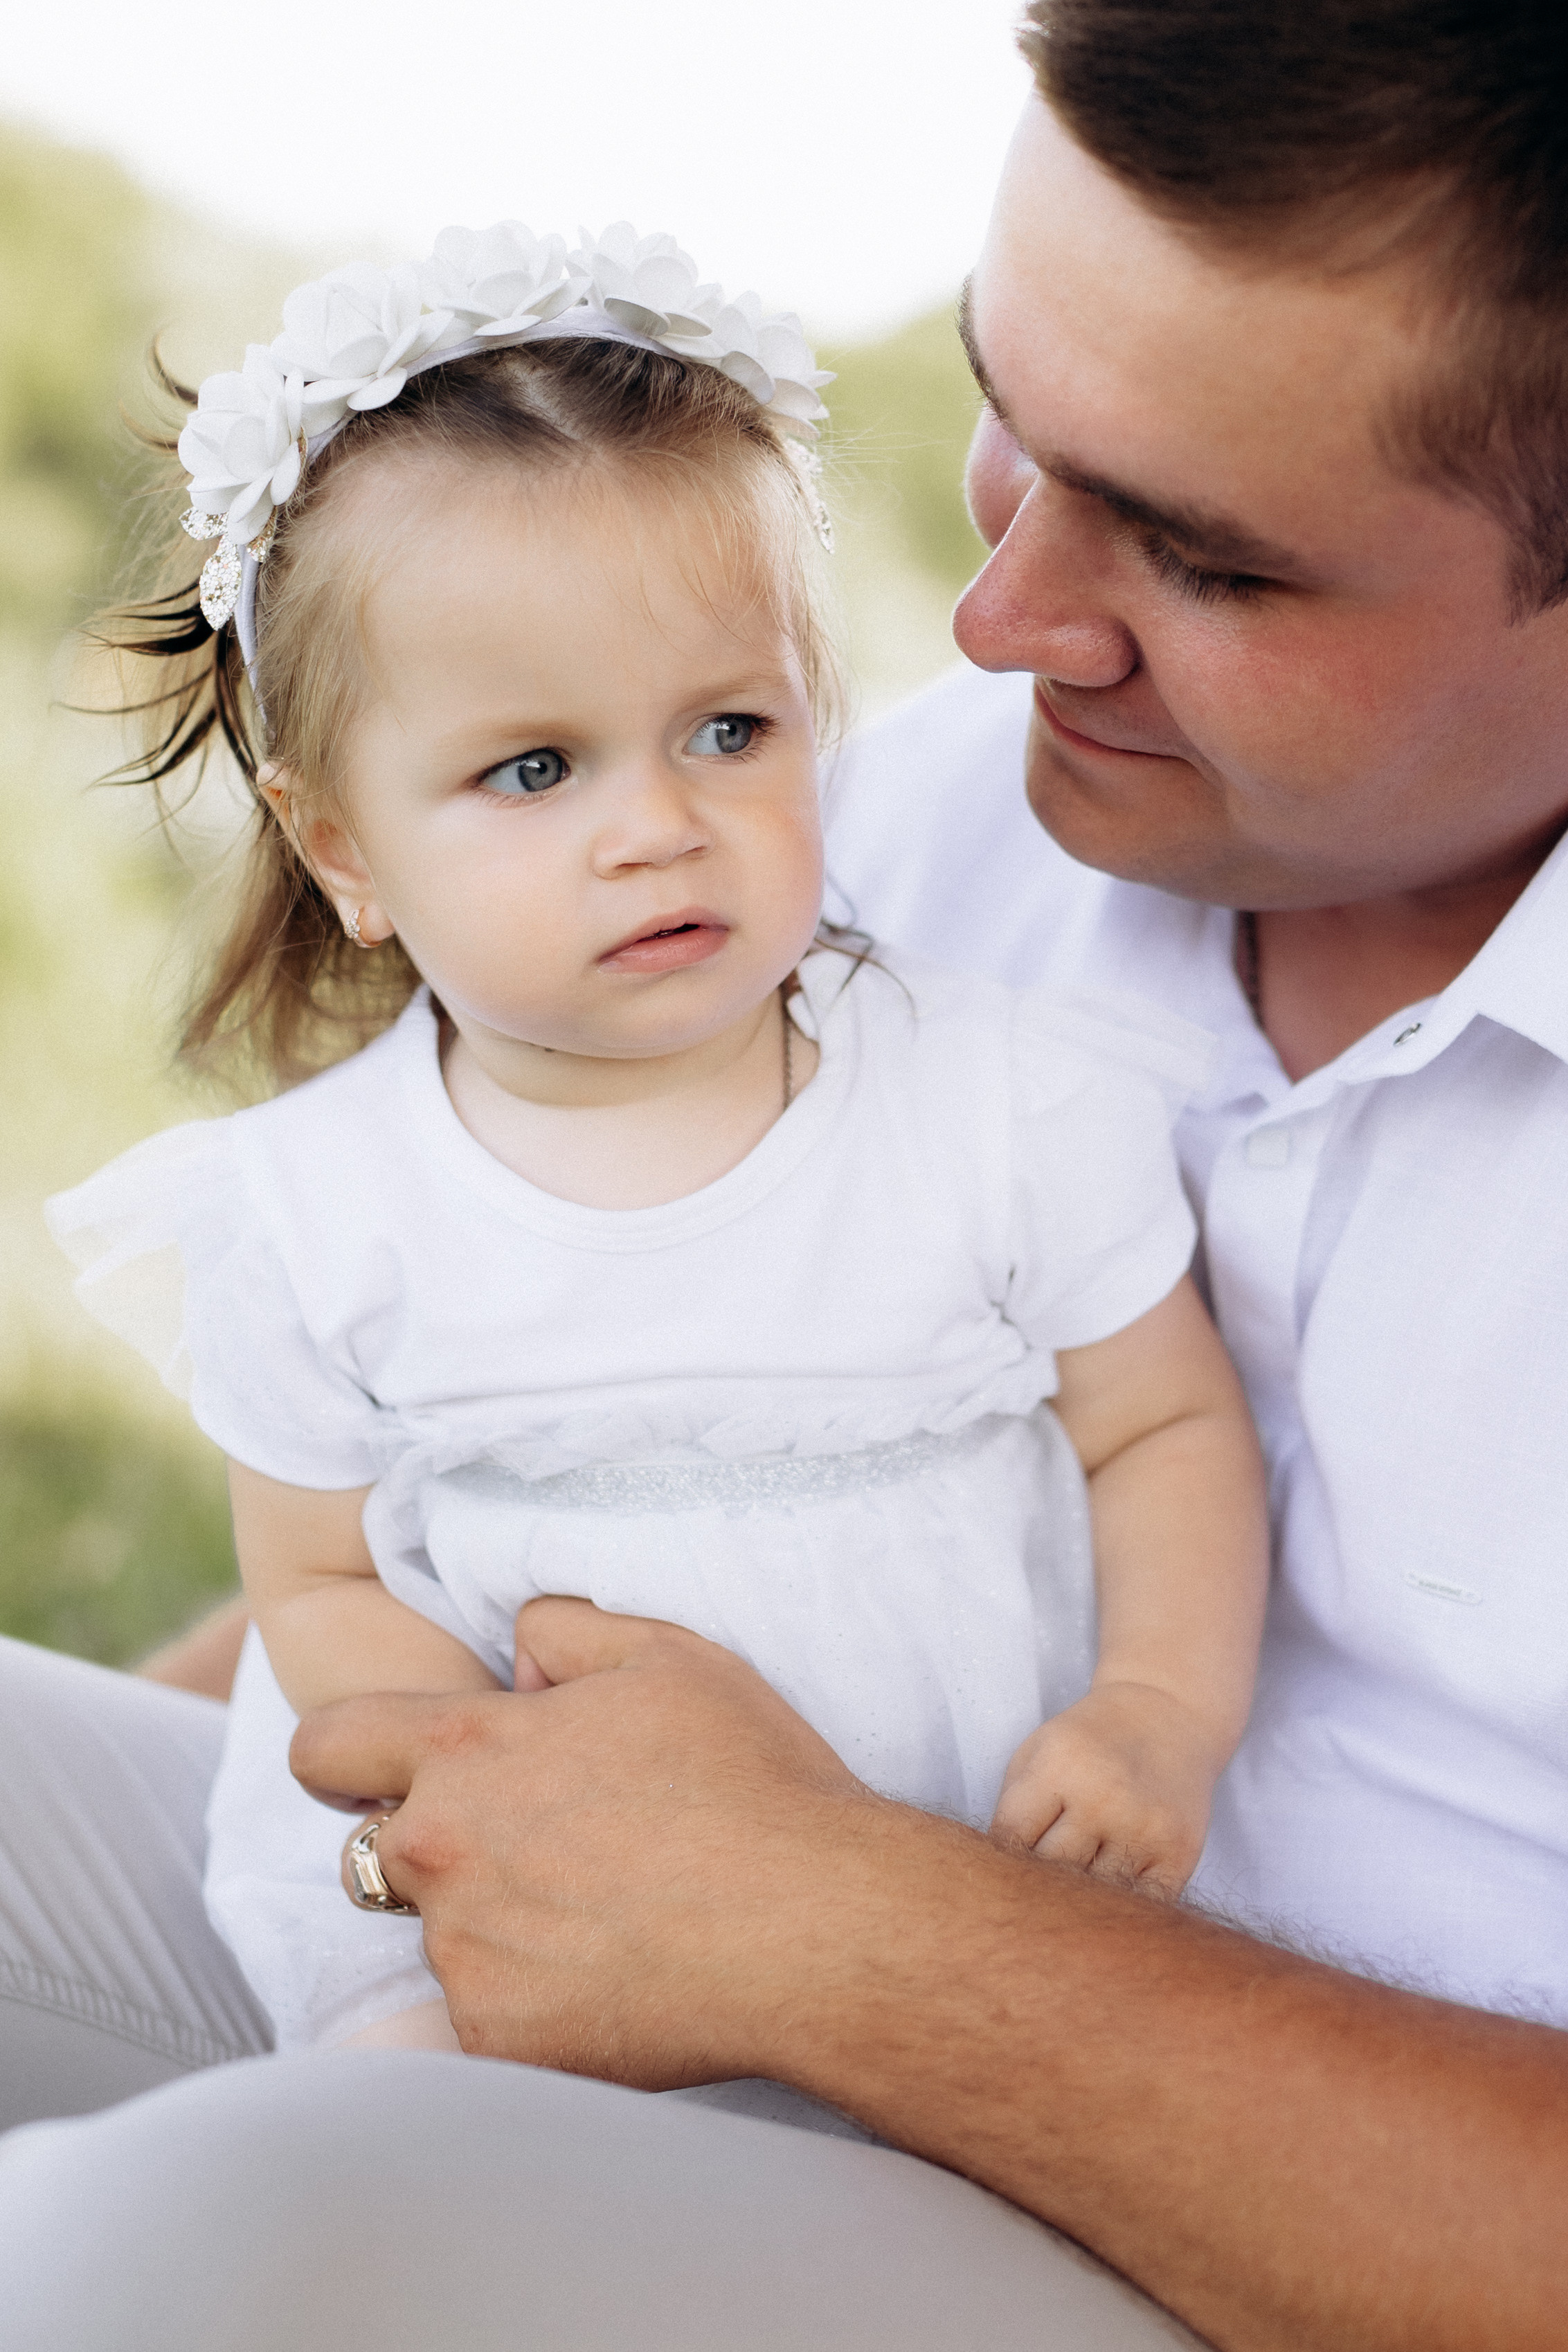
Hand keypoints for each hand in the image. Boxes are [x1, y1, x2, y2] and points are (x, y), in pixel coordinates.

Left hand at [290, 1598, 879, 2085]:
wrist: (815, 1927)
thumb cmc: (748, 1778)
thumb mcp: (667, 1654)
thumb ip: (563, 1632)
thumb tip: (514, 1664)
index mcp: (467, 1752)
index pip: (326, 1747)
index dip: (340, 1755)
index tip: (369, 1773)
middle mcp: (443, 1855)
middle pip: (374, 1852)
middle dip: (435, 1844)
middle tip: (538, 1847)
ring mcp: (465, 1956)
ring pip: (443, 1937)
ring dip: (494, 1924)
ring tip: (604, 1915)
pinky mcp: (499, 2041)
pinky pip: (488, 2015)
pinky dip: (535, 2000)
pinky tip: (617, 1977)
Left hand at [989, 1682, 1221, 1897]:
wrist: (1166, 1716)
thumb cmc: (1089, 1741)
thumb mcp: (1038, 1751)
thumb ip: (1013, 1809)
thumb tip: (998, 1879)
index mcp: (1061, 1765)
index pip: (1011, 1839)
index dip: (1000, 1863)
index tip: (1001, 1874)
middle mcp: (1104, 1796)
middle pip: (1051, 1872)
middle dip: (1037, 1885)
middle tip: (1033, 1892)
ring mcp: (1145, 1827)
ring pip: (1094, 1897)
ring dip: (1080, 1900)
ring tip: (1074, 1889)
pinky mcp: (1180, 1853)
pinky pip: (1139, 1906)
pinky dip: (1121, 1909)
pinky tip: (1112, 1895)